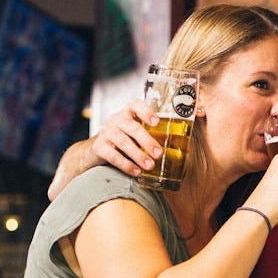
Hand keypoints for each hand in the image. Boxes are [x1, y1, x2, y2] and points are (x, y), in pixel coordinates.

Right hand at [48, 99, 165, 200]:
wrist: (96, 150)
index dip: (146, 112)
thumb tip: (180, 147)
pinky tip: (136, 172)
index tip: (156, 122)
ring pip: (123, 143)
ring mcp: (106, 132)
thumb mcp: (137, 132)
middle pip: (132, 127)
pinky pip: (113, 156)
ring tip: (150, 166)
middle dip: (147, 141)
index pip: (136, 105)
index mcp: (129, 112)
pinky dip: (126, 165)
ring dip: (138, 155)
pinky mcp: (98, 146)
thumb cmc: (126, 139)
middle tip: (159, 154)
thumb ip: (153, 134)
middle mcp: (117, 119)